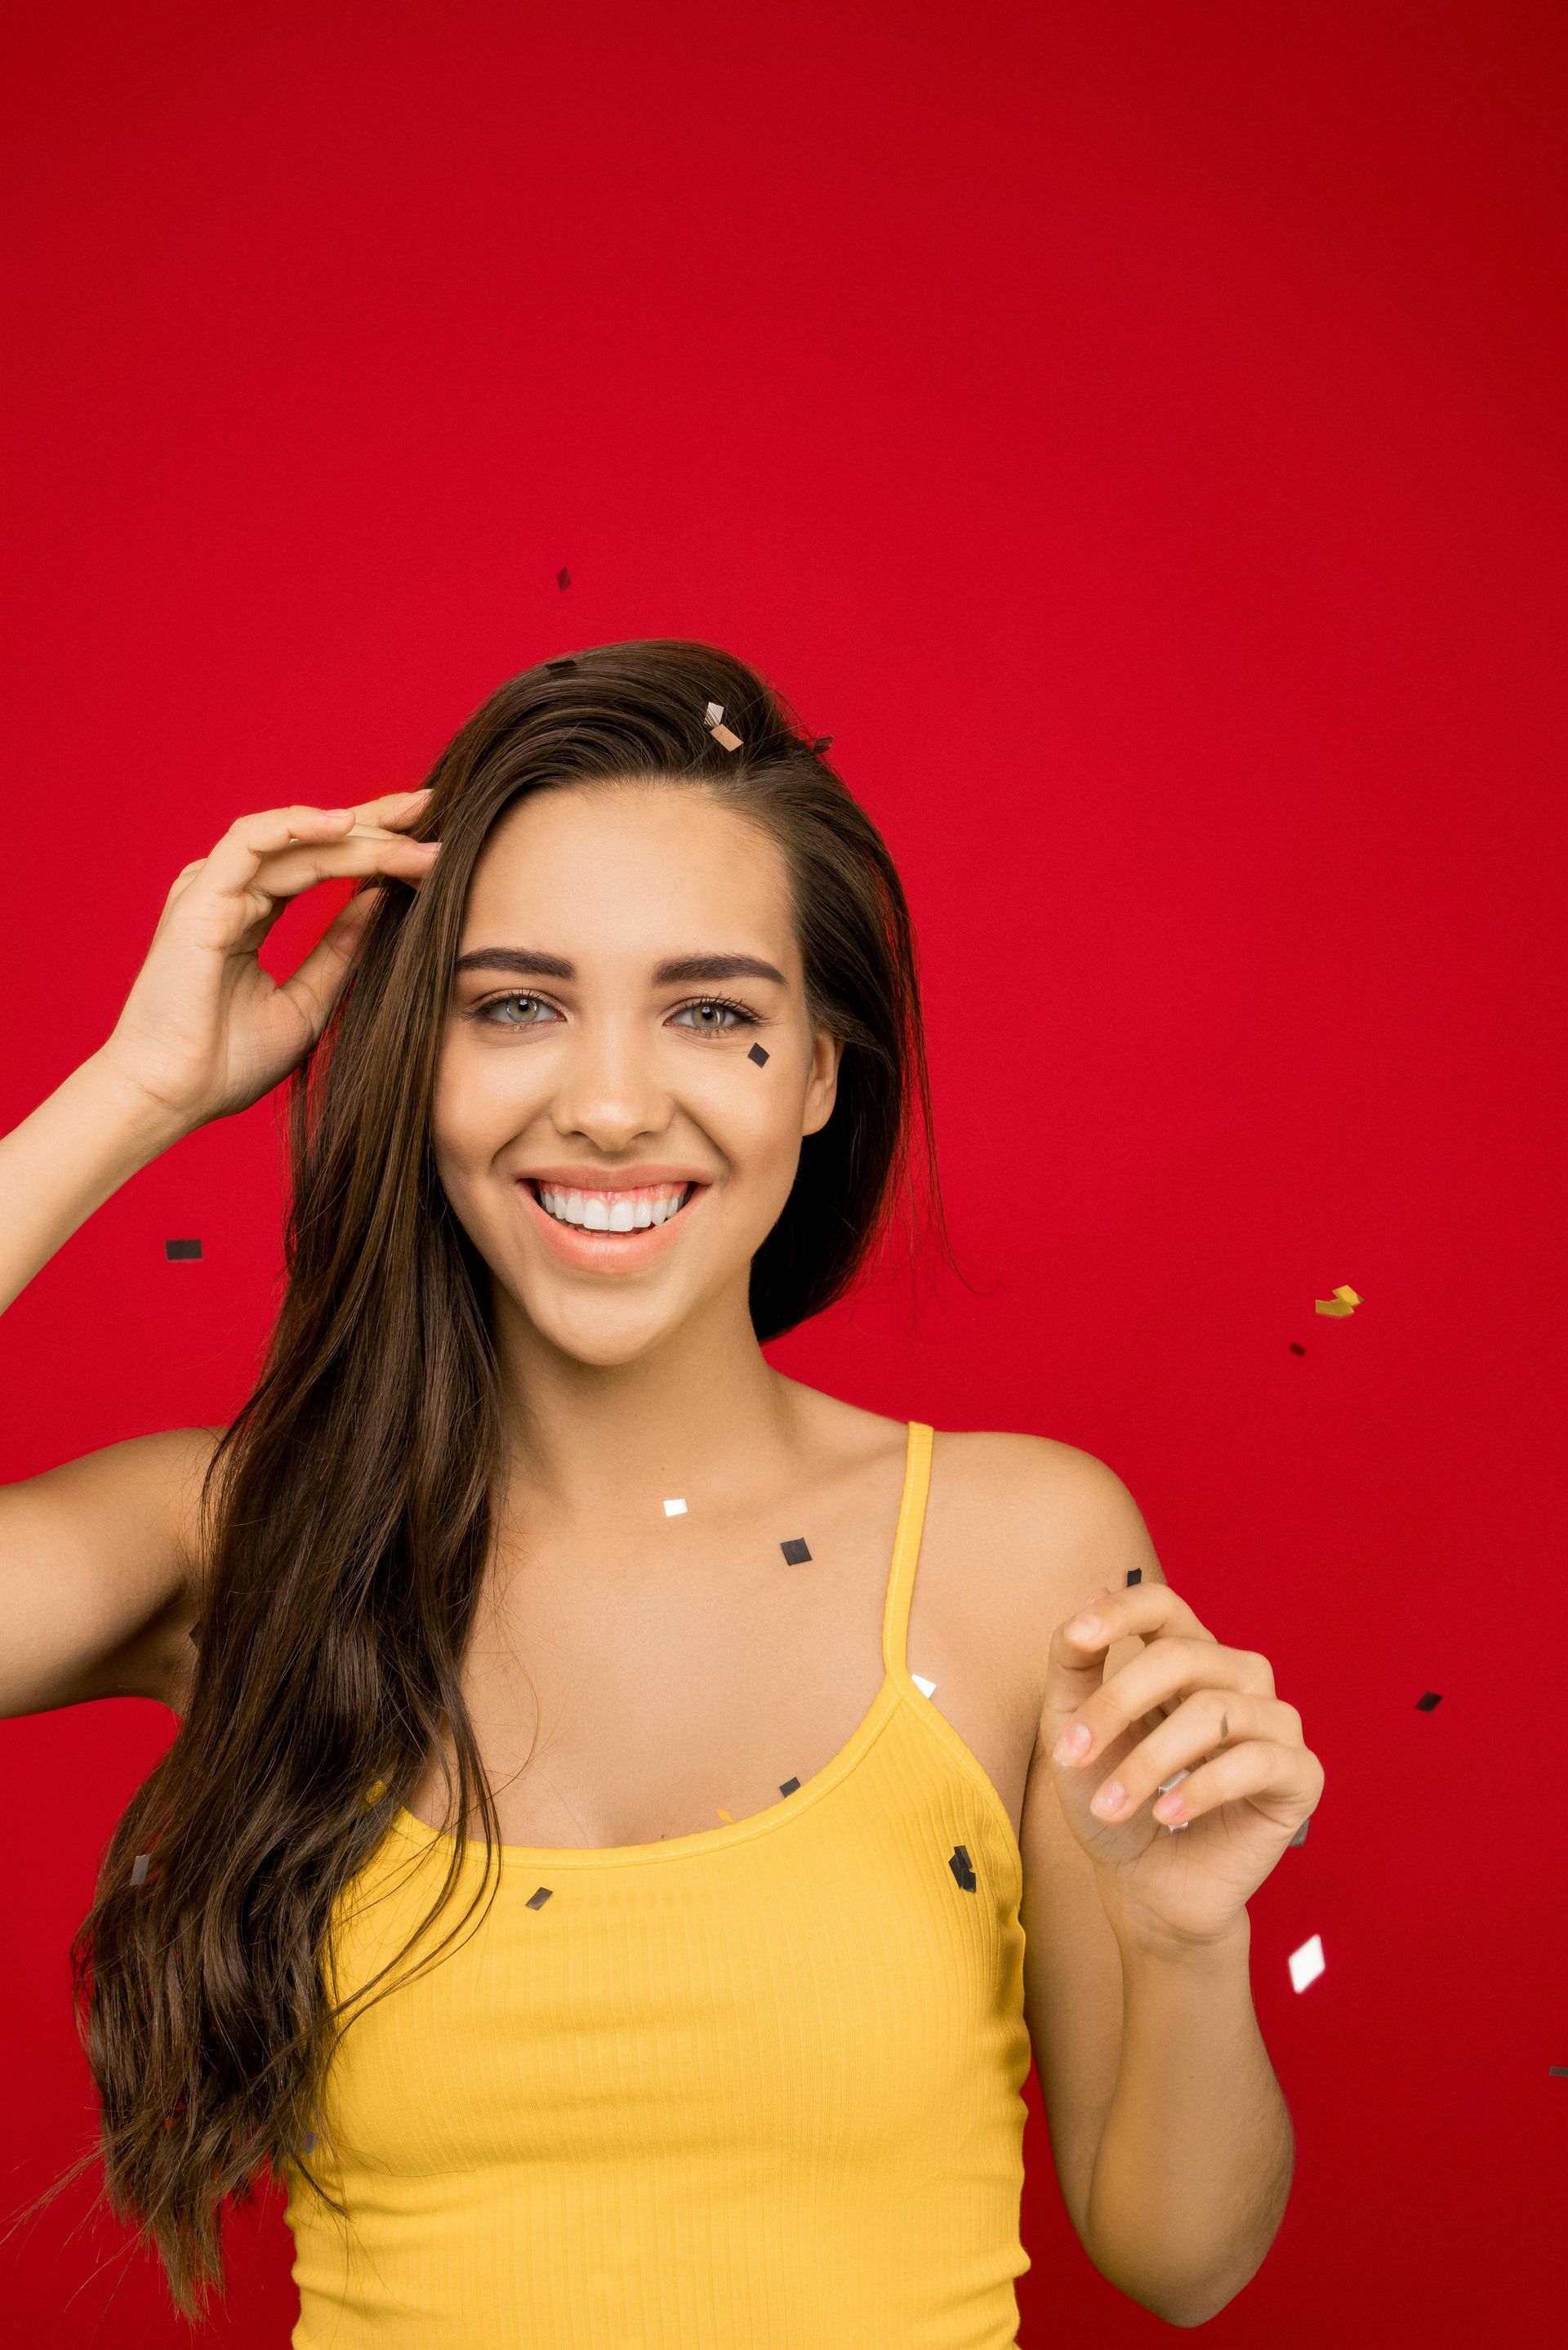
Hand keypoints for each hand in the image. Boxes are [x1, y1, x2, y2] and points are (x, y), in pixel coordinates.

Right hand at [97, 790, 442, 1130]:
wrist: (173, 1096)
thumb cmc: (226, 1062)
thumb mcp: (307, 1001)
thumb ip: (340, 948)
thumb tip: (381, 899)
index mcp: (250, 914)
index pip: (318, 862)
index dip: (373, 848)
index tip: (428, 843)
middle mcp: (230, 892)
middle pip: (311, 840)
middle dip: (375, 826)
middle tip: (431, 813)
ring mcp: (213, 890)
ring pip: (293, 839)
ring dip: (354, 832)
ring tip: (411, 830)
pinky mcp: (200, 896)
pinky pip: (251, 842)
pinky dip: (298, 825)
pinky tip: (346, 825)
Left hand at [1041, 1577, 1323, 1949]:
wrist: (1145, 1885)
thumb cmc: (1112, 1800)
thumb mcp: (1073, 1731)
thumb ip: (1075, 1664)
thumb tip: (1094, 1593)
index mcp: (1186, 1656)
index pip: (1163, 1605)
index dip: (1122, 1613)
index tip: (1078, 1638)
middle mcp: (1237, 1677)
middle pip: (1180, 1657)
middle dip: (1116, 1706)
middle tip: (1070, 1757)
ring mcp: (1274, 1723)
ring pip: (1215, 1711)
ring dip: (1149, 1761)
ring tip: (1110, 1807)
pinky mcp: (1301, 1774)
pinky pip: (1256, 1761)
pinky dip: (1202, 1787)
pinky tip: (1166, 1814)